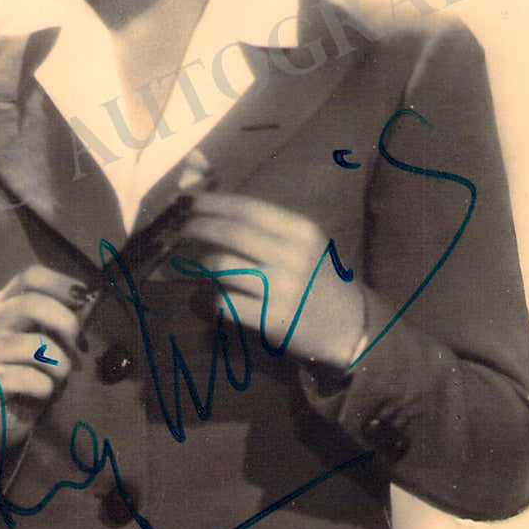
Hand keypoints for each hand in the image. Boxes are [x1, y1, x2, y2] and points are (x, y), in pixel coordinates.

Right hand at [0, 265, 90, 450]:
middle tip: (77, 345)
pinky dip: (48, 389)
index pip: (29, 277)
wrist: (0, 417)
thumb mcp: (44, 340)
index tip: (83, 298)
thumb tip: (87, 301)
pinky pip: (34, 379)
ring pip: (38, 347)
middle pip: (31, 303)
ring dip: (61, 366)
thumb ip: (58, 319)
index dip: (60, 283)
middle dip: (65, 322)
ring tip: (57, 377)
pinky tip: (41, 393)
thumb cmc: (30, 372)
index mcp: (3, 305)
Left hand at [176, 192, 364, 369]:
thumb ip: (266, 225)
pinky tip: (211, 294)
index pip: (248, 208)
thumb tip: (215, 206)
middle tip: (181, 228)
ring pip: (223, 265)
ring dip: (203, 262)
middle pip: (231, 233)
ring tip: (200, 263)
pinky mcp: (271, 319)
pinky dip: (211, 296)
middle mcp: (292, 256)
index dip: (213, 203)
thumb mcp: (303, 243)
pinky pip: (225, 302)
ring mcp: (281, 289)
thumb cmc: (318, 277)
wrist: (348, 325)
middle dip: (199, 227)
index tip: (189, 202)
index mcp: (300, 231)